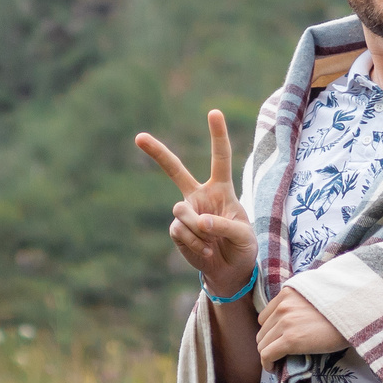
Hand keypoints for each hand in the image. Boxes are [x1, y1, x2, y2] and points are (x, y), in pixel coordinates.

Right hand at [135, 110, 255, 297]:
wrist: (230, 271)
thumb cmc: (242, 247)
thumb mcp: (244, 236)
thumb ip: (225, 225)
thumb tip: (198, 221)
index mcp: (221, 188)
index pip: (219, 158)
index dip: (217, 135)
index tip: (214, 112)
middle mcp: (200, 195)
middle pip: (175, 169)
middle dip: (157, 153)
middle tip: (138, 137)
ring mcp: (186, 212)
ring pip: (181, 211)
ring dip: (197, 230)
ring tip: (212, 243)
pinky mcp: (177, 230)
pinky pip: (180, 231)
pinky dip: (195, 244)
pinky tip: (206, 251)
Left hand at [256, 288, 349, 366]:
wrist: (356, 316)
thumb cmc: (342, 310)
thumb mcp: (316, 299)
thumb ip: (300, 305)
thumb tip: (294, 324)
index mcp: (288, 293)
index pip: (266, 316)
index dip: (270, 331)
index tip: (277, 340)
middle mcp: (283, 305)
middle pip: (263, 331)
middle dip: (269, 343)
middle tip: (279, 354)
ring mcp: (285, 322)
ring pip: (262, 344)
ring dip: (269, 354)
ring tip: (278, 361)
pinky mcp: (290, 339)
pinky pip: (267, 354)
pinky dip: (268, 363)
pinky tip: (274, 368)